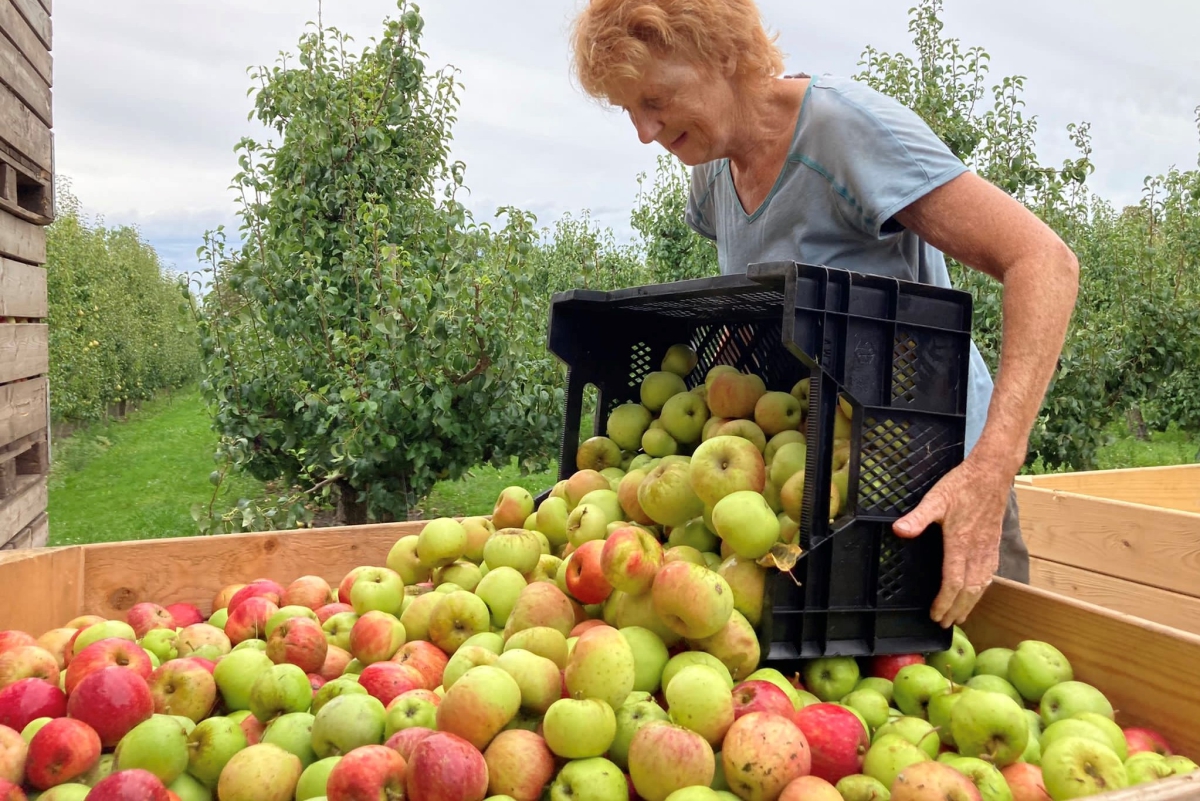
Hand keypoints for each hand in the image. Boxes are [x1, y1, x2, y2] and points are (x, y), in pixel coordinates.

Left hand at [891, 455, 1010, 626]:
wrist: (992, 474)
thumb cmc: (962, 485)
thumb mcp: (935, 498)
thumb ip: (918, 517)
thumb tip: (899, 531)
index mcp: (960, 544)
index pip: (953, 582)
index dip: (944, 602)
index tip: (935, 615)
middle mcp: (977, 551)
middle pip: (969, 590)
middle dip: (957, 609)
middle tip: (946, 624)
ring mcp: (988, 548)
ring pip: (982, 584)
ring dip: (971, 603)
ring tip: (961, 615)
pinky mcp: (994, 543)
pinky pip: (990, 573)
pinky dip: (982, 589)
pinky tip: (977, 591)